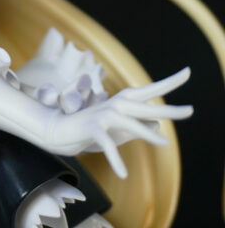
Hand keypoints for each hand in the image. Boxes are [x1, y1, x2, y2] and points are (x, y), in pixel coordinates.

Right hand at [46, 67, 192, 177]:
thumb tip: (158, 126)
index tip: (188, 72)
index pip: (149, 91)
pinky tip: (123, 174)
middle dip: (168, 109)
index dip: (168, 82)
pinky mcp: (91, 128)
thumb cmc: (88, 130)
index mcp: (121, 103)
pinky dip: (115, 160)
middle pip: (144, 106)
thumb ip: (138, 128)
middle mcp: (114, 105)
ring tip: (164, 145)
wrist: (56, 130)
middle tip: (190, 111)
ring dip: (146, 134)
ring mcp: (102, 115)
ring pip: (128, 123)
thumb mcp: (117, 131)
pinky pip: (106, 145)